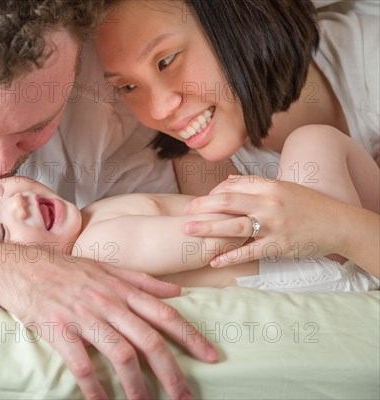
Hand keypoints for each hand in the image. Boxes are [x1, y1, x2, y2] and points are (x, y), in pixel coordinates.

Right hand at [0, 245, 217, 398]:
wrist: (21, 267)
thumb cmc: (66, 269)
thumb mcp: (107, 268)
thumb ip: (143, 280)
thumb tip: (177, 290)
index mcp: (122, 289)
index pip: (164, 314)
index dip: (191, 337)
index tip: (211, 357)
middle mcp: (108, 302)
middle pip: (149, 340)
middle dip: (172, 372)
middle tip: (185, 397)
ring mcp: (84, 315)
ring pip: (121, 354)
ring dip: (137, 386)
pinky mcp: (60, 329)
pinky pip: (82, 365)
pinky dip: (95, 388)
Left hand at [183, 175, 346, 266]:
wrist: (338, 224)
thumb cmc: (308, 205)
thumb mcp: (283, 188)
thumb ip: (256, 185)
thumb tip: (230, 180)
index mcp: (269, 186)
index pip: (233, 186)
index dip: (213, 193)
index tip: (201, 202)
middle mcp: (269, 203)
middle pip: (227, 202)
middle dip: (202, 206)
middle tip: (185, 213)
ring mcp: (274, 225)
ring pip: (234, 226)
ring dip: (208, 228)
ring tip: (188, 231)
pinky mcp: (279, 245)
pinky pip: (249, 251)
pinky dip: (230, 257)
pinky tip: (214, 261)